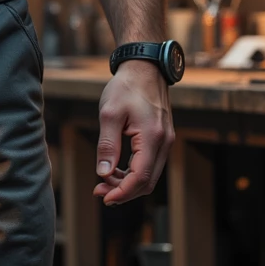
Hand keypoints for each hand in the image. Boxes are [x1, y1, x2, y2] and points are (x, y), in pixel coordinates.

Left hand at [94, 59, 173, 204]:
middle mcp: (164, 143)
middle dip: (123, 192)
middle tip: (99, 192)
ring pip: (150, 176)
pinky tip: (115, 171)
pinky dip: (133, 173)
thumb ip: (107, 145)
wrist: (145, 68)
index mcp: (152, 137)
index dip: (122, 192)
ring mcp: (166, 141)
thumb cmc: (126, 87)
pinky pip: (150, 164)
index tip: (104, 197)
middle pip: (147, 182)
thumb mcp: (109, 114)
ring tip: (103, 182)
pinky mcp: (162, 139)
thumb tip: (103, 173)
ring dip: (128, 184)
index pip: (140, 177)